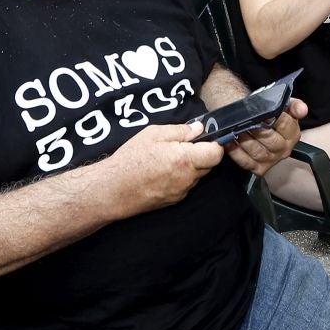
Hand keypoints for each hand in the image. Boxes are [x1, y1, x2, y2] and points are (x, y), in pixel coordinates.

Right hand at [110, 122, 224, 213]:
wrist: (113, 190)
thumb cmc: (130, 160)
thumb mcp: (153, 134)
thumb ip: (180, 131)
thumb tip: (199, 129)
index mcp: (184, 159)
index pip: (216, 153)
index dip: (213, 144)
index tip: (203, 138)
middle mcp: (187, 178)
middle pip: (209, 165)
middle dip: (202, 154)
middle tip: (182, 146)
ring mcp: (182, 191)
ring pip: (198, 176)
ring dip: (191, 166)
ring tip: (168, 159)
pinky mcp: (175, 200)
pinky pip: (186, 185)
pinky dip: (181, 177)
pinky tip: (163, 172)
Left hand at [225, 97, 307, 175]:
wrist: (255, 124)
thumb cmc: (268, 114)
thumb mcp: (283, 106)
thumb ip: (294, 105)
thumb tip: (302, 109)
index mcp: (293, 135)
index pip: (285, 125)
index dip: (274, 118)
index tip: (264, 111)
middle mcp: (284, 150)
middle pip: (271, 141)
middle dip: (257, 130)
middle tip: (246, 120)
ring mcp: (271, 161)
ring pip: (257, 152)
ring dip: (245, 140)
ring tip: (235, 129)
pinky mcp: (258, 168)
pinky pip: (245, 161)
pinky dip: (235, 152)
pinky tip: (228, 141)